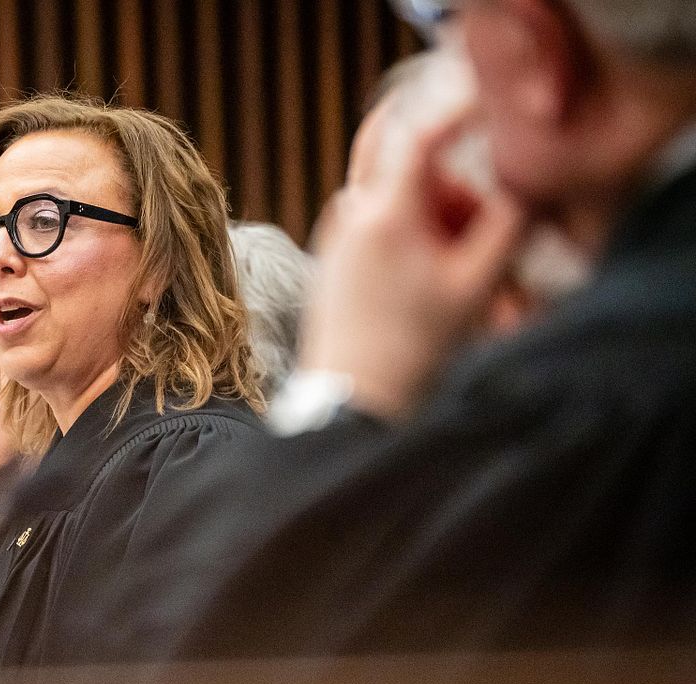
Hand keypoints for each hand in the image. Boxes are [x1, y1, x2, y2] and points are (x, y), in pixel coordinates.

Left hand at [300, 102, 525, 418]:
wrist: (351, 401)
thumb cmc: (411, 348)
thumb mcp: (475, 284)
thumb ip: (506, 221)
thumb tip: (523, 182)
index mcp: (382, 211)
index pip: (419, 134)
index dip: (456, 113)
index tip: (485, 109)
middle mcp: (349, 213)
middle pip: (418, 174)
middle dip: (459, 200)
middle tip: (484, 251)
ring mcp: (335, 235)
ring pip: (404, 205)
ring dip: (442, 230)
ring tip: (465, 289)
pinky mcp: (333, 258)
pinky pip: (384, 232)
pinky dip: (418, 248)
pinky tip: (434, 291)